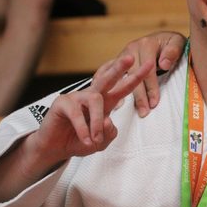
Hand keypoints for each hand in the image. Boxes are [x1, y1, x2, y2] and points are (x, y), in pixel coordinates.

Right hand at [26, 55, 153, 165]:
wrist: (56, 148)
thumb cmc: (81, 141)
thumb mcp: (102, 141)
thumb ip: (109, 133)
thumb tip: (108, 120)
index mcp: (106, 101)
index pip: (123, 87)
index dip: (136, 77)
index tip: (150, 65)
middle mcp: (93, 95)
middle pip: (108, 78)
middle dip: (119, 68)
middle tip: (130, 58)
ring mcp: (77, 97)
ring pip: (95, 100)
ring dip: (98, 121)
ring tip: (95, 139)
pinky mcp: (62, 103)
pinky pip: (77, 114)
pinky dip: (83, 129)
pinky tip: (85, 139)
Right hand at [116, 31, 185, 116]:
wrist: (162, 38)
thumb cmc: (171, 43)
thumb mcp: (177, 42)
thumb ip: (172, 51)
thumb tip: (164, 64)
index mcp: (146, 44)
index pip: (148, 69)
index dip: (152, 87)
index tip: (154, 103)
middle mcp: (131, 49)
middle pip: (133, 75)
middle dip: (139, 96)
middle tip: (144, 112)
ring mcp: (122, 55)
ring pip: (121, 77)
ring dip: (123, 94)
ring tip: (126, 110)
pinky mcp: (117, 61)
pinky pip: (111, 75)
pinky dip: (109, 87)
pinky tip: (111, 101)